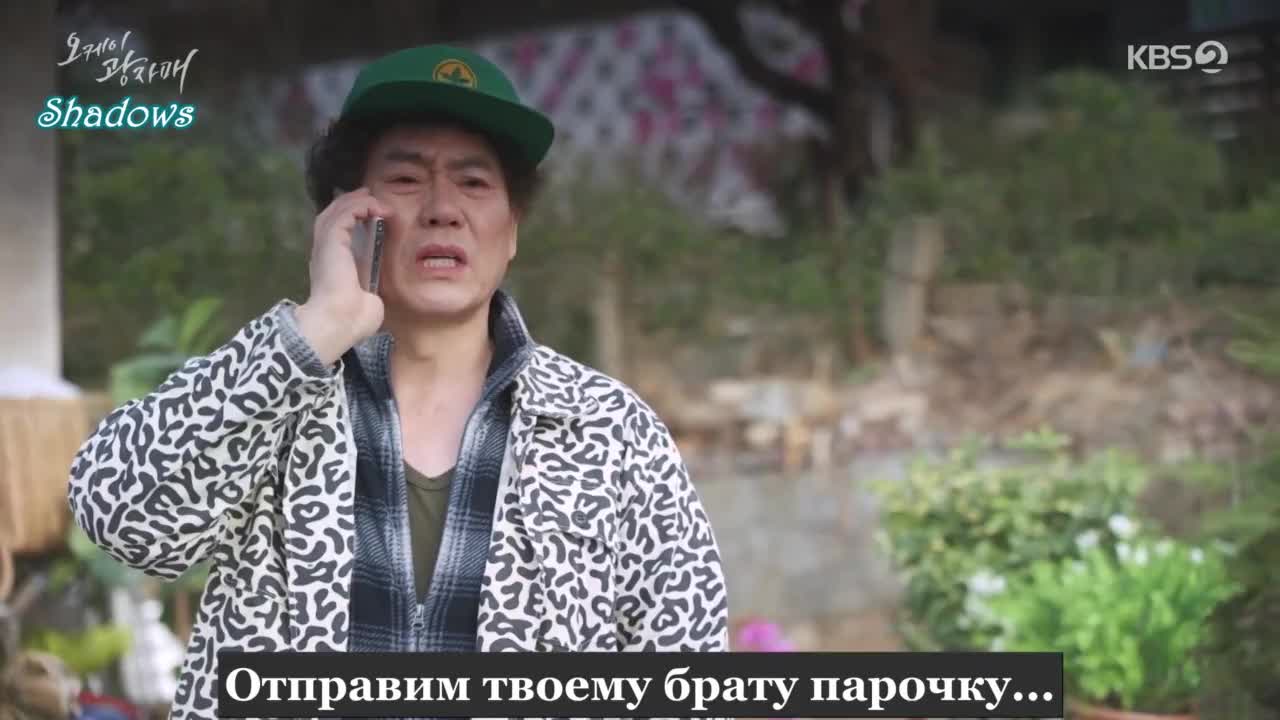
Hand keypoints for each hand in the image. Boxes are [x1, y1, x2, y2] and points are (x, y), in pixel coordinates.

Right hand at [295, 188, 392, 364]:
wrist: (340, 322)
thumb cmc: (353, 321)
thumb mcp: (365, 302)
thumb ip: (367, 294)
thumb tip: (372, 297)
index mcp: (330, 267)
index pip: (335, 235)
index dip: (349, 220)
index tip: (369, 214)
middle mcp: (324, 254)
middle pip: (332, 217)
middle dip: (350, 204)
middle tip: (368, 196)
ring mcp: (325, 247)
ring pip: (336, 211)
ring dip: (356, 202)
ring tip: (373, 197)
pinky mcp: (332, 241)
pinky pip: (345, 214)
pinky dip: (361, 207)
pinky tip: (376, 208)